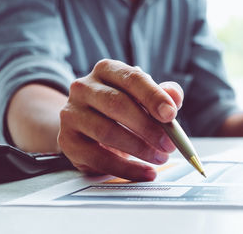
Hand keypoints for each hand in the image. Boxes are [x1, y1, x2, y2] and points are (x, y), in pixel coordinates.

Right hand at [57, 59, 183, 180]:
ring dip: (139, 148)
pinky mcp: (68, 141)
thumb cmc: (122, 108)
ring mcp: (72, 114)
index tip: (171, 114)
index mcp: (107, 70)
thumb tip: (174, 97)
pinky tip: (145, 172)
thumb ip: (163, 95)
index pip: (132, 79)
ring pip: (107, 131)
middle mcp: (84, 87)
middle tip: (169, 144)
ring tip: (160, 157)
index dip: (153, 96)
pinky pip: (98, 158)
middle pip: (117, 104)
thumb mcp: (145, 97)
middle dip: (148, 127)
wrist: (87, 126)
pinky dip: (126, 168)